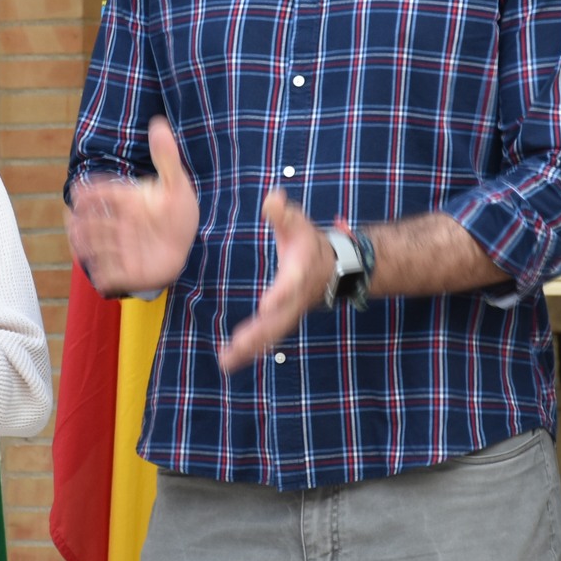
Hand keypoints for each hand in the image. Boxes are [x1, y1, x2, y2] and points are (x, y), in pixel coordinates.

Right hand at [66, 115, 198, 295]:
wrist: (188, 244)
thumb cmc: (178, 212)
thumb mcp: (177, 184)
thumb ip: (166, 156)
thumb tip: (159, 123)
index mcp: (128, 202)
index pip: (105, 194)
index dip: (91, 193)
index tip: (79, 191)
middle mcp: (121, 223)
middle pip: (96, 222)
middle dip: (83, 223)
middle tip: (72, 222)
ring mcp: (122, 246)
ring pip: (99, 246)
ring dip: (87, 247)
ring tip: (79, 248)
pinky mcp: (127, 268)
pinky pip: (111, 273)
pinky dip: (105, 275)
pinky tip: (102, 279)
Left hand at [218, 190, 335, 374]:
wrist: (334, 266)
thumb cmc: (310, 242)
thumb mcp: (298, 223)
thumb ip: (283, 214)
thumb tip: (272, 199)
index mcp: (298, 273)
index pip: (290, 285)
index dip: (280, 295)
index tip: (266, 305)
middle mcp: (295, 298)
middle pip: (278, 319)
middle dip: (259, 333)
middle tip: (237, 345)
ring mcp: (291, 312)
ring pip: (272, 334)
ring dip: (250, 349)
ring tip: (226, 361)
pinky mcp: (284, 320)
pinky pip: (268, 338)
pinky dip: (250, 351)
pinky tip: (229, 361)